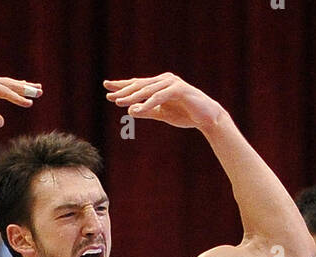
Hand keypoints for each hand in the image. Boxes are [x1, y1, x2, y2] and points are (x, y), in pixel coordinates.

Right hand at [0, 73, 41, 131]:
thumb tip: (3, 121)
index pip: (4, 87)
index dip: (17, 89)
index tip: (29, 90)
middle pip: (9, 84)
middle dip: (25, 87)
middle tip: (39, 89)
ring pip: (9, 86)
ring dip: (24, 90)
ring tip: (38, 93)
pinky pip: (4, 92)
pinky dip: (16, 97)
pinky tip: (27, 102)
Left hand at [104, 73, 221, 131]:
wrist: (207, 117)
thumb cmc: (186, 114)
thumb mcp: (162, 114)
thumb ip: (147, 112)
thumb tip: (130, 111)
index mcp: (159, 85)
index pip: (138, 84)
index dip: (122, 86)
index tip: (107, 87)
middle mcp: (164, 80)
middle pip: (140, 84)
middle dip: (123, 89)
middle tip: (108, 93)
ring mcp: (172, 83)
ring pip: (148, 90)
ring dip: (133, 96)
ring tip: (119, 102)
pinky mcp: (179, 90)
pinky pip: (160, 97)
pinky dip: (148, 103)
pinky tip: (137, 108)